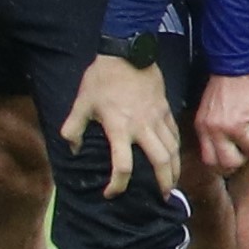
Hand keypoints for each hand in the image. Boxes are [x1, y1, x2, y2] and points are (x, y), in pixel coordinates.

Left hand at [65, 50, 186, 203]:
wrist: (128, 52)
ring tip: (173, 183)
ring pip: (172, 150)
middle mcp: (142, 127)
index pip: (123, 165)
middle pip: (160, 161)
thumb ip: (72, 129)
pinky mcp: (166, 110)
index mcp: (119, 128)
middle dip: (164, 182)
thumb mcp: (81, 103)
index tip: (111, 193)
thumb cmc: (102, 78)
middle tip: (163, 197)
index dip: (117, 184)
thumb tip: (71, 150)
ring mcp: (157, 118)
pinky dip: (176, 149)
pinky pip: (175, 135)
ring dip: (174, 169)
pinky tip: (174, 157)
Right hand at [192, 70, 248, 177]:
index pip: (248, 154)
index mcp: (234, 127)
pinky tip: (225, 145)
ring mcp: (203, 128)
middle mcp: (215, 130)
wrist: (232, 69)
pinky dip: (214, 152)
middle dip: (239, 161)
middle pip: (225, 164)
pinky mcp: (198, 124)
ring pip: (210, 161)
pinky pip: (203, 149)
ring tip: (235, 152)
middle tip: (246, 150)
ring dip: (223, 162)